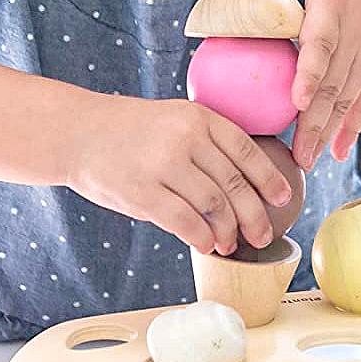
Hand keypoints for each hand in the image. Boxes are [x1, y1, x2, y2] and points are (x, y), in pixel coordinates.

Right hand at [60, 95, 296, 255]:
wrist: (76, 133)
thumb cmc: (129, 132)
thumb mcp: (172, 119)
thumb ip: (204, 143)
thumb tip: (245, 186)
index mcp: (198, 117)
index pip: (246, 150)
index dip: (269, 178)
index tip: (284, 198)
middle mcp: (185, 137)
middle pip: (234, 183)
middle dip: (254, 215)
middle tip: (263, 235)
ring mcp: (163, 164)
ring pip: (213, 206)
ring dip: (227, 231)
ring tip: (231, 243)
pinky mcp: (142, 192)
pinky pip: (185, 222)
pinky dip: (201, 238)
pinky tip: (206, 244)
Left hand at [214, 0, 360, 168]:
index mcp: (334, 1)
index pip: (322, 41)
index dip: (311, 72)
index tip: (297, 101)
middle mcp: (355, 32)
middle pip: (335, 83)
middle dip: (316, 122)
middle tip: (296, 156)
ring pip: (348, 97)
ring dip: (329, 131)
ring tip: (308, 161)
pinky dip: (353, 126)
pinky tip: (337, 151)